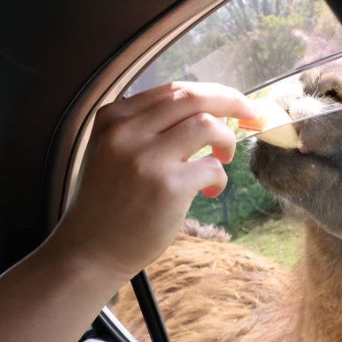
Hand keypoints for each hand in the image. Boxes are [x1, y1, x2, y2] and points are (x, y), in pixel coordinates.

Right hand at [47, 81, 255, 281]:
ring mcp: (146, 158)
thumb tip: (207, 110)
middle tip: (251, 114)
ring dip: (227, 139)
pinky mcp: (167, 187)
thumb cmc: (109, 203)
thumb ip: (148, 128)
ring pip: (207, 125)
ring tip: (223, 157)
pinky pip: (212, 167)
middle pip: (193, 98)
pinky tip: (208, 192)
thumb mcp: (114, 151)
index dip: (212, 93)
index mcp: (113, 117)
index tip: (234, 102)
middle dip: (232, 102)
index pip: (173, 91)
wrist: (90, 250)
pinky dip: (219, 178)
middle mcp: (126, 131)